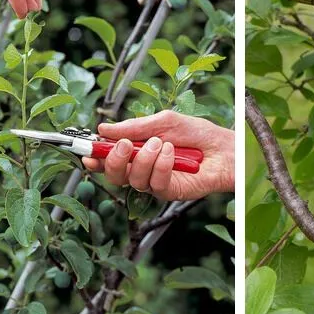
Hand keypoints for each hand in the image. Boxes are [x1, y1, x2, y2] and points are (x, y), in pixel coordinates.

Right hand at [81, 110, 234, 200]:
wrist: (225, 147)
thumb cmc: (198, 134)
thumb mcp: (164, 122)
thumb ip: (135, 126)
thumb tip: (104, 129)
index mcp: (138, 151)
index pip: (109, 159)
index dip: (96, 159)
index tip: (88, 153)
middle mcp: (143, 169)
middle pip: (114, 175)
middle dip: (113, 160)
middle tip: (124, 145)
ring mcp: (156, 182)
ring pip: (133, 179)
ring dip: (143, 159)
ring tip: (160, 143)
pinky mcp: (170, 192)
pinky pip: (155, 184)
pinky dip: (161, 166)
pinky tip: (171, 154)